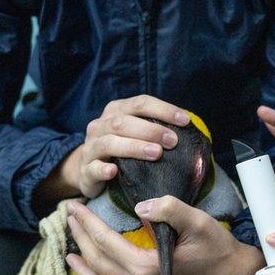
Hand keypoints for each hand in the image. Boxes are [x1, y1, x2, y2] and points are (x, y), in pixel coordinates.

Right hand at [40, 95, 191, 203]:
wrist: (88, 169)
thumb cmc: (122, 149)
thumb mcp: (136, 132)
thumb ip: (155, 127)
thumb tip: (189, 128)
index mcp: (116, 111)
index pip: (140, 103)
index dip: (163, 109)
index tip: (185, 120)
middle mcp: (100, 125)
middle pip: (124, 122)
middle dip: (151, 130)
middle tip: (173, 141)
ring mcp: (91, 147)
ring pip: (109, 143)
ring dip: (134, 147)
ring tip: (156, 154)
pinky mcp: (85, 170)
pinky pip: (94, 168)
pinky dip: (104, 169)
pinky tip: (115, 171)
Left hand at [65, 197, 264, 274]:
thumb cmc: (219, 249)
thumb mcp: (197, 221)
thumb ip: (168, 209)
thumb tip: (140, 207)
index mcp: (146, 266)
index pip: (105, 240)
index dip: (87, 222)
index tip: (74, 207)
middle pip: (99, 263)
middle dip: (80, 239)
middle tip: (69, 221)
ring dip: (83, 273)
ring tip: (71, 258)